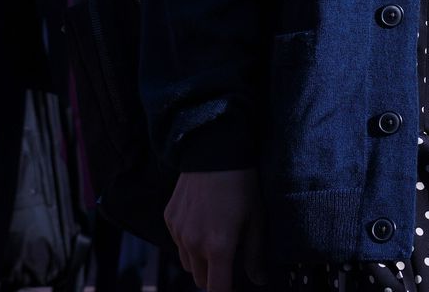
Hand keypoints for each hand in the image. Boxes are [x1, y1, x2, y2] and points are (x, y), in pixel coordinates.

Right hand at [166, 169, 262, 290]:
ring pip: (187, 263)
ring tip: (215, 240)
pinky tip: (203, 223)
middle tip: (229, 262)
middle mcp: (193, 244)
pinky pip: (178, 243)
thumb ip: (255, 254)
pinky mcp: (169, 219)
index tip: (232, 288)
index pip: (217, 290)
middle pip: (200, 280)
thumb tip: (259, 279)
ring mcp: (178, 232)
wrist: (214, 151)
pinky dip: (189, 242)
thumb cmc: (241, 184)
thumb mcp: (256, 219)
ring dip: (200, 261)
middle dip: (214, 277)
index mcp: (218, 247)